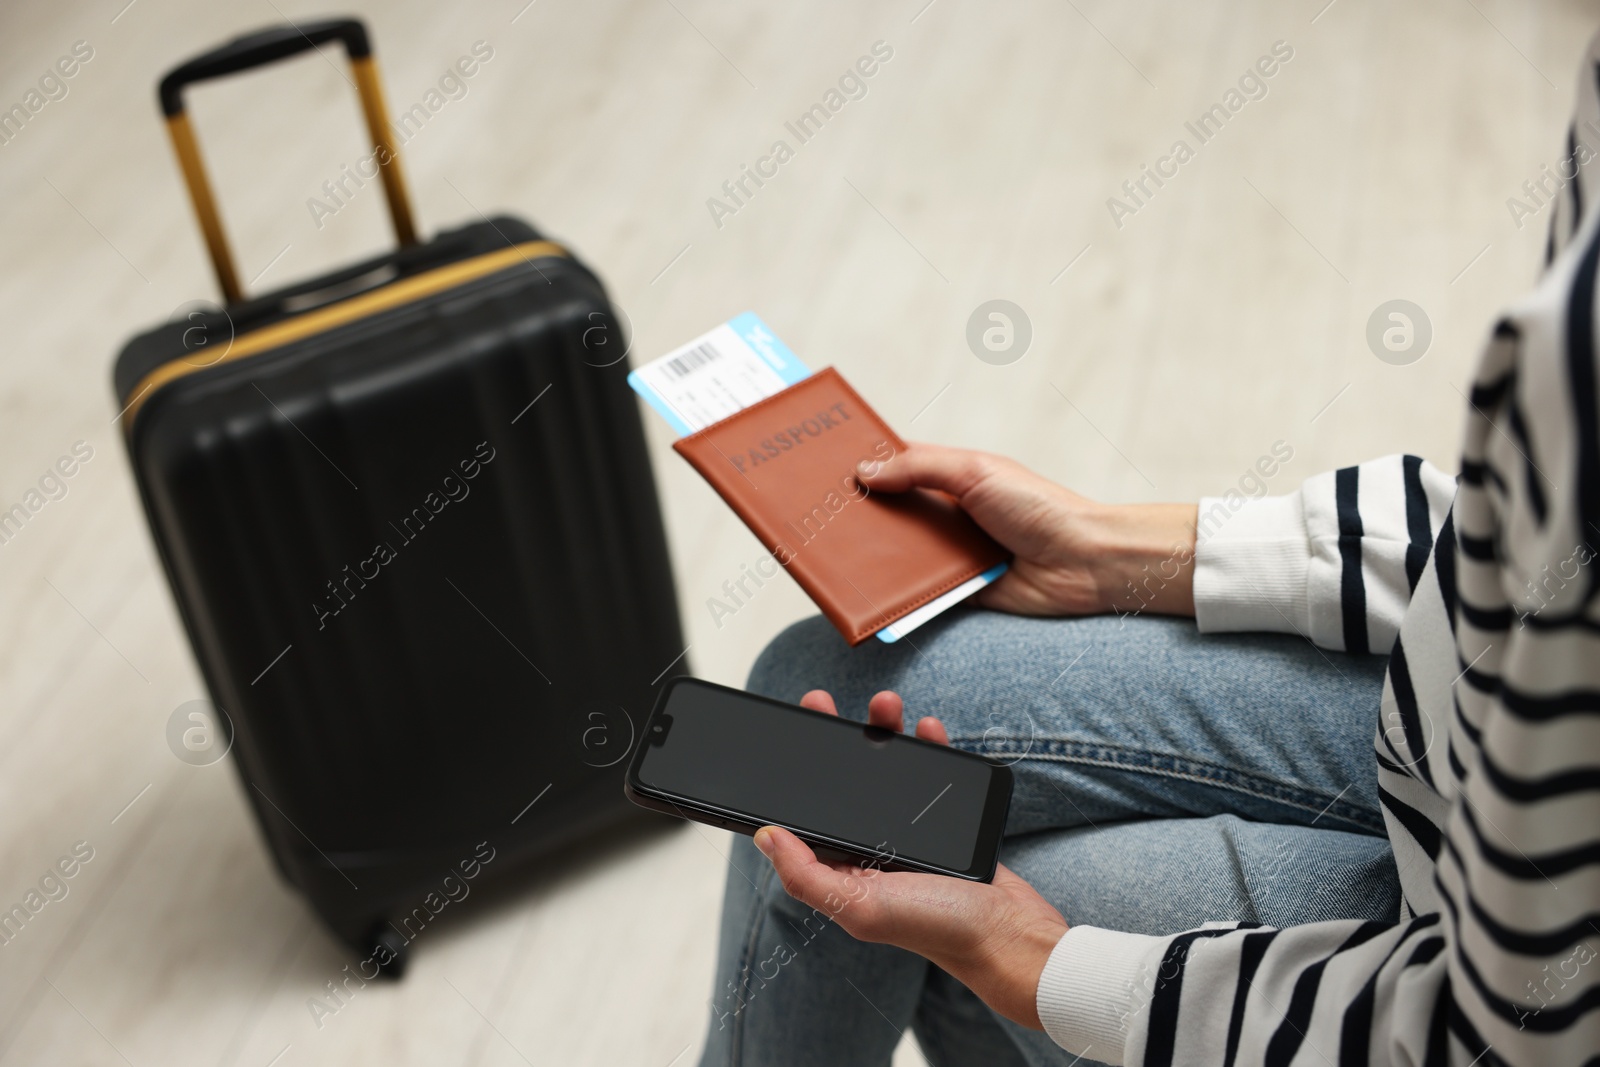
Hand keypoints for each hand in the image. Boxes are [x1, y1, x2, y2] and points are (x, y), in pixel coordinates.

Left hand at [753, 688, 1069, 1029]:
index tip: (791, 733)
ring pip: (888, 771)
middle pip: (845, 782)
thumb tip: (764, 837)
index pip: (810, 813)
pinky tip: (927, 728)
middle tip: (822, 703)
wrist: (1012, 934)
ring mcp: (911, 833)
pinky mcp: (948, 822)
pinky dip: (929, 748)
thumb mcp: (861, 906)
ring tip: (885, 704)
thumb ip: (807, 876)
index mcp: (845, 870)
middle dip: (835, 739)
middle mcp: (873, 849)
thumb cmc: (939, 930)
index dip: (797, 773)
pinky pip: (933, 776)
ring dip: (883, 733)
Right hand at [858, 442, 1197, 617]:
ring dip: (873, 556)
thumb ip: (919, 468)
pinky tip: (869, 593)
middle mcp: (949, 513)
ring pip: (899, 554)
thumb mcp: (975, 472)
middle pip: (891, 513)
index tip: (825, 465)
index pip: (898, 464)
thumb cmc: (1039, 508)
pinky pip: (919, 593)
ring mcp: (952, 553)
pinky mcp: (959, 591)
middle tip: (817, 514)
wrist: (1083, 564)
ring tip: (832, 553)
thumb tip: (865, 471)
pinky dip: (897, 593)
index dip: (865, 464)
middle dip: (860, 514)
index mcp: (952, 476)